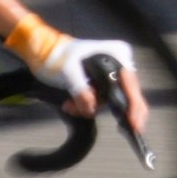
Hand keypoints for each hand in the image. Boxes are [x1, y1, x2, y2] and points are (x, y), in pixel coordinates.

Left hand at [14, 20, 152, 135]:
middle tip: (79, 110)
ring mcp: (110, 74)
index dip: (135, 107)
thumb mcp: (68, 72)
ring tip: (69, 104)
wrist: (41, 51)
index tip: (134, 126)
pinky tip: (70, 103)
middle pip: (122, 96)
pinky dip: (85, 106)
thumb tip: (91, 109)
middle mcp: (119, 64)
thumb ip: (81, 91)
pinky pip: (100, 101)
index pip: (131, 86)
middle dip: (99, 106)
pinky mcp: (101, 83)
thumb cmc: (55, 54)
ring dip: (88, 107)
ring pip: (108, 102)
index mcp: (117, 56)